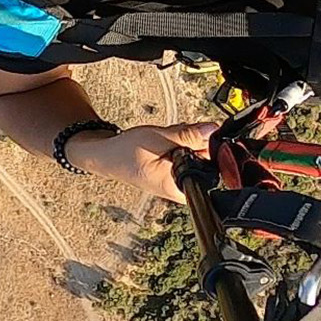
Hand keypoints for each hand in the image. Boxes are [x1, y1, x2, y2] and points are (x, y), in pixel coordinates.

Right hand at [63, 120, 218, 203]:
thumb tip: (213, 131)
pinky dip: (180, 143)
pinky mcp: (176, 172)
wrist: (108, 156)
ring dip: (186, 140)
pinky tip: (166, 143)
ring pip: (198, 153)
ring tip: (165, 141)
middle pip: (206, 158)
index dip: (208, 147)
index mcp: (179, 187)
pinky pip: (188, 154)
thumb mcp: (159, 138)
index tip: (195, 136)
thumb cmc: (126, 152)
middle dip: (195, 141)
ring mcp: (179, 181)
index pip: (212, 167)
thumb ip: (188, 136)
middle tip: (172, 138)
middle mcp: (182, 188)